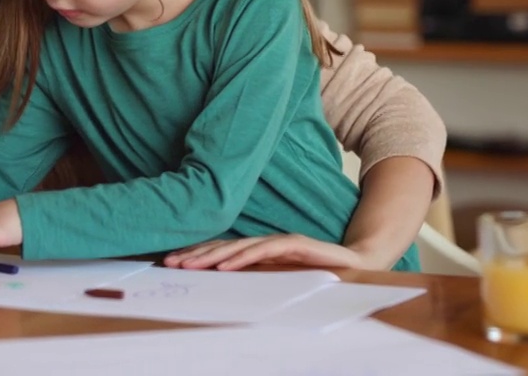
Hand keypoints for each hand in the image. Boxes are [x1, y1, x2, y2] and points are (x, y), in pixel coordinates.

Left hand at [163, 234, 364, 271]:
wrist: (357, 265)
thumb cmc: (318, 274)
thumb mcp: (280, 278)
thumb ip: (257, 277)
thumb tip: (224, 285)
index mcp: (260, 251)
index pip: (222, 251)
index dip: (197, 255)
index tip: (171, 262)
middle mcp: (266, 242)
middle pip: (224, 247)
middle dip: (195, 255)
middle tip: (170, 263)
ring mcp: (280, 242)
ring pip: (239, 248)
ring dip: (212, 257)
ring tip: (189, 265)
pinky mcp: (296, 244)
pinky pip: (264, 251)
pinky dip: (243, 258)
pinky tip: (226, 266)